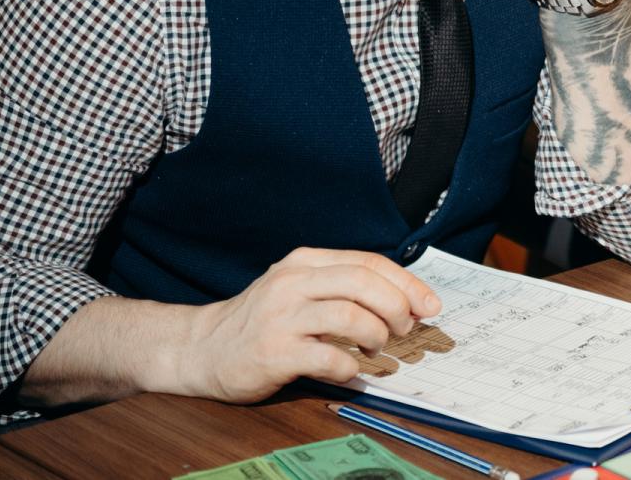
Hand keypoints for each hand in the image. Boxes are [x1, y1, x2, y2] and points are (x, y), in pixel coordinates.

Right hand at [176, 247, 440, 402]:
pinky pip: (328, 358)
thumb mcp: (301, 288)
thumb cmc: (263, 320)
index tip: (430, 306)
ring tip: (376, 347)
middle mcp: (292, 283)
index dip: (408, 284)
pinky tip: (350, 370)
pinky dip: (350, 367)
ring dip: (376, 335)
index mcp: (306, 261)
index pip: (370, 263)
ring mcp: (280, 317)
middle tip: (404, 329)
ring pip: (350, 317)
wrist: (200, 349)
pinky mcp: (272, 352)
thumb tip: (408, 302)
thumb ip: (344, 288)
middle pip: (364, 283)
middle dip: (397, 307)